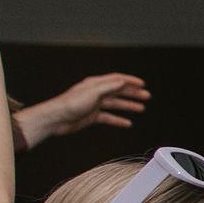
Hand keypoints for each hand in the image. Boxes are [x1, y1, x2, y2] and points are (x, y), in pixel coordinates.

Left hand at [13, 73, 148, 149]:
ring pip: (116, 104)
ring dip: (128, 106)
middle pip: (118, 91)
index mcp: (96, 84)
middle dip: (133, 93)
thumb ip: (109, 87)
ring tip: (140, 108)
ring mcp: (94, 105)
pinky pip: (109, 117)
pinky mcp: (92, 116)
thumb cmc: (69, 104)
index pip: (117, 79)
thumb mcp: (92, 92)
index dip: (130, 81)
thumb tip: (122, 82)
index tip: (142, 84)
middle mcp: (96, 93)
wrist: (57, 119)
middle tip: (146, 96)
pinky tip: (126, 123)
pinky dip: (118, 120)